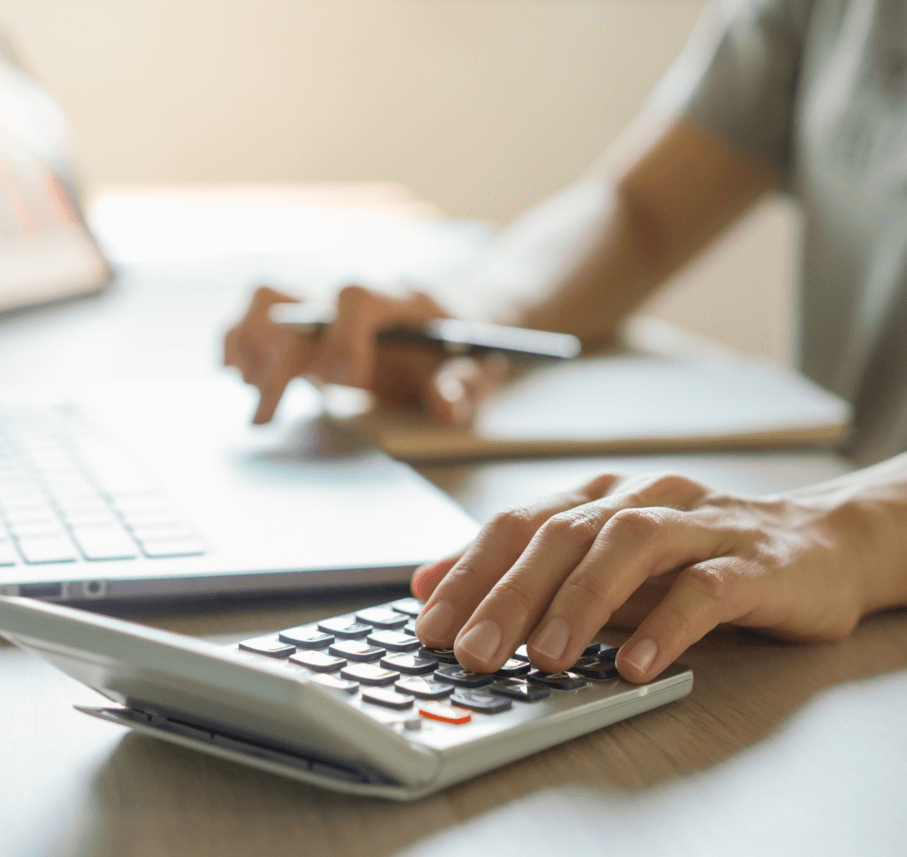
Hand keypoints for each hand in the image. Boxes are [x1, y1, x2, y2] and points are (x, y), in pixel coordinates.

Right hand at [223, 285, 505, 424]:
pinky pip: (254, 314)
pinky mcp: (303, 319)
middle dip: (275, 363)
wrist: (447, 319)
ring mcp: (323, 303)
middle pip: (293, 303)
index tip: (351, 380)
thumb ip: (464, 387)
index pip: (357, 296)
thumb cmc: (459, 348)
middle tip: (266, 418)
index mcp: (398, 299)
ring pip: (264, 299)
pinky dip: (237, 343)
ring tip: (251, 392)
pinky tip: (241, 377)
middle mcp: (352, 294)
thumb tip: (446, 407)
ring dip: (247, 346)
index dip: (346, 335)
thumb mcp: (476, 370)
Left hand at [412, 471, 870, 682]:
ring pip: (629, 545)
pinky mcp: (753, 561)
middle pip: (564, 533)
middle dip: (510, 593)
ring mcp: (699, 524)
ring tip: (546, 658)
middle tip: (473, 650)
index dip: (469, 571)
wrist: (812, 545)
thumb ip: (524, 573)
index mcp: (596, 498)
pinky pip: (706, 587)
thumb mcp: (598, 564)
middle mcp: (640, 499)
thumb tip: (430, 583)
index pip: (518, 524)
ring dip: (580, 601)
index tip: (429, 623)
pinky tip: (636, 663)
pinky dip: (666, 623)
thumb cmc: (690, 559)